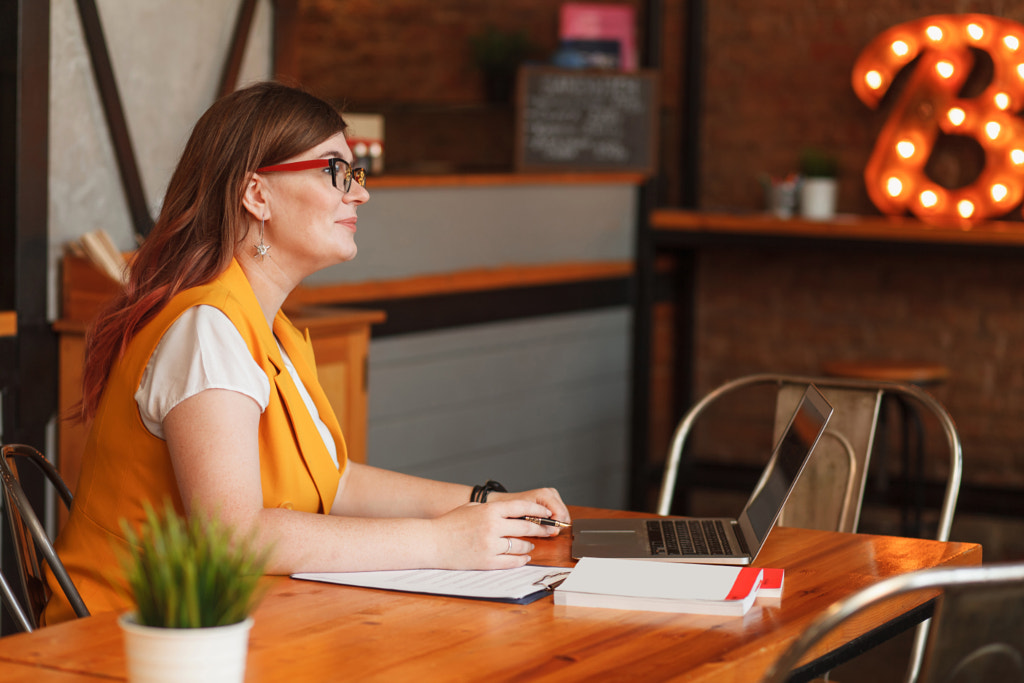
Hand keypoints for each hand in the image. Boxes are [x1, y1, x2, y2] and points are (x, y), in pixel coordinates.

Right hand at [428, 499, 557, 569]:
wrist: (431, 542)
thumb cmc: (449, 524)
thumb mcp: (471, 508)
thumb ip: (493, 509)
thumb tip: (515, 512)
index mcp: (490, 510)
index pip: (522, 507)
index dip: (538, 510)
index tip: (546, 513)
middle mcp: (493, 527)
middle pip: (527, 527)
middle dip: (540, 528)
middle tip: (549, 530)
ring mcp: (490, 545)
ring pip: (521, 546)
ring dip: (528, 545)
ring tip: (530, 544)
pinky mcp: (487, 562)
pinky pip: (511, 561)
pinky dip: (520, 560)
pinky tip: (524, 557)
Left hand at [488, 487, 570, 535]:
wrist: (505, 503)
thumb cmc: (512, 510)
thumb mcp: (523, 519)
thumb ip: (539, 525)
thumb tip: (553, 531)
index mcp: (545, 494)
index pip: (560, 513)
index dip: (555, 526)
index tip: (549, 533)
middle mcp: (551, 493)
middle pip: (564, 515)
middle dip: (556, 526)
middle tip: (546, 532)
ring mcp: (553, 496)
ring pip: (564, 516)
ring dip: (555, 524)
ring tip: (543, 528)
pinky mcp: (553, 501)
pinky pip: (560, 514)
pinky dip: (554, 521)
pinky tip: (544, 524)